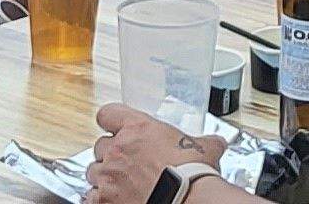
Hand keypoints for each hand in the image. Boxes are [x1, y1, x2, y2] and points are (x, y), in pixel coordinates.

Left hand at [85, 106, 228, 203]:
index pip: (107, 114)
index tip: (115, 129)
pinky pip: (91, 195)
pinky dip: (100, 198)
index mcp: (137, 128)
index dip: (111, 122)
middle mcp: (118, 149)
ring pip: (94, 170)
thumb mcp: (203, 149)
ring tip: (121, 184)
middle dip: (111, 155)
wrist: (186, 200)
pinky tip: (114, 199)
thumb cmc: (193, 175)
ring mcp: (109, 174)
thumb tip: (217, 142)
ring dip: (104, 177)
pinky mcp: (104, 199)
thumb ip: (206, 142)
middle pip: (100, 145)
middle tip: (127, 165)